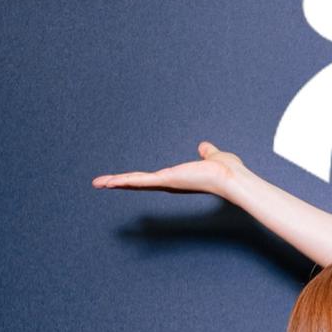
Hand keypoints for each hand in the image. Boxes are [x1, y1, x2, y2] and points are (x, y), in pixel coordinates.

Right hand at [92, 141, 249, 195]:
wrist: (232, 177)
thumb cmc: (227, 170)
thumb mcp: (213, 157)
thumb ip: (206, 153)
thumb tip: (205, 147)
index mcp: (177, 178)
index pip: (152, 179)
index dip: (136, 180)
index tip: (122, 180)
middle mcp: (170, 183)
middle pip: (139, 183)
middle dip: (119, 182)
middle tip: (100, 183)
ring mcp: (167, 183)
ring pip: (136, 182)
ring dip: (116, 182)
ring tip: (98, 183)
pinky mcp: (167, 180)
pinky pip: (142, 180)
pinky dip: (126, 181)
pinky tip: (110, 182)